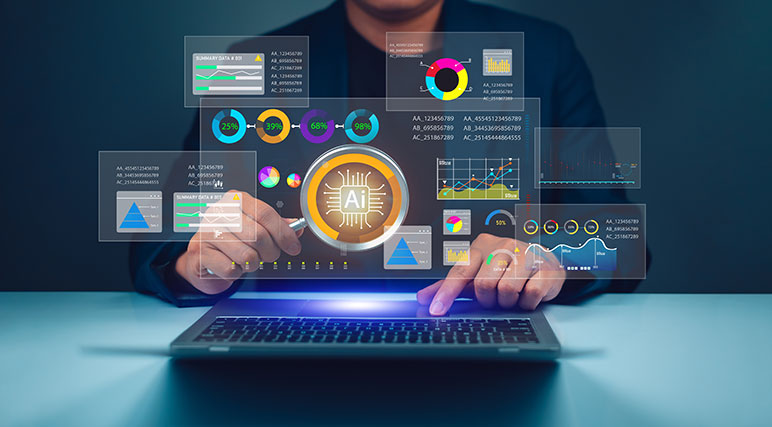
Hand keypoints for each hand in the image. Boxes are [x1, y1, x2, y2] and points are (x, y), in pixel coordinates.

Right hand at [175, 190, 302, 293]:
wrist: (202, 255)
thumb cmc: (231, 238)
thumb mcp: (254, 225)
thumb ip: (276, 225)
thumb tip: (297, 228)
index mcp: (236, 200)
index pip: (266, 214)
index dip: (284, 233)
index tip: (293, 246)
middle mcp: (219, 211)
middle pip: (259, 236)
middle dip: (270, 252)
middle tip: (267, 255)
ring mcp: (207, 231)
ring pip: (247, 255)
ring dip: (253, 264)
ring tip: (246, 259)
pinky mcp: (199, 252)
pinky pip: (231, 269)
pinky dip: (236, 273)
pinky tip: (230, 264)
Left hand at [417, 233, 564, 314]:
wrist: (545, 263)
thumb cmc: (507, 269)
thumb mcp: (478, 275)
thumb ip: (450, 286)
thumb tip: (423, 298)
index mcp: (482, 245)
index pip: (460, 271)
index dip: (446, 294)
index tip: (435, 311)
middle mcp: (504, 245)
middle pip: (484, 284)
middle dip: (488, 299)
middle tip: (495, 298)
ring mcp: (527, 254)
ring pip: (507, 289)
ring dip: (508, 301)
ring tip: (512, 295)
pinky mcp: (546, 267)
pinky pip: (530, 294)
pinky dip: (527, 302)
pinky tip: (527, 294)